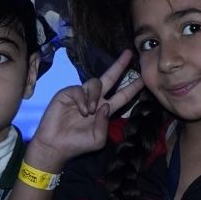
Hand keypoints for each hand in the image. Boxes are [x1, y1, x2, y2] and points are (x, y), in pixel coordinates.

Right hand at [26, 50, 143, 168]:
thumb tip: (105, 105)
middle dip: (120, 65)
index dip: (133, 87)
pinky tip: (82, 110)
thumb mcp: (98, 139)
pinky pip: (79, 90)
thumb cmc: (78, 143)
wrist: (56, 145)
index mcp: (105, 109)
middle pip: (111, 78)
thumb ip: (105, 124)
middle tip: (129, 53)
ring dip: (95, 96)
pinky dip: (82, 100)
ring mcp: (82, 94)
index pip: (123, 95)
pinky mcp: (68, 93)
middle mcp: (95, 99)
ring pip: (96, 83)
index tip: (144, 79)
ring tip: (90, 111)